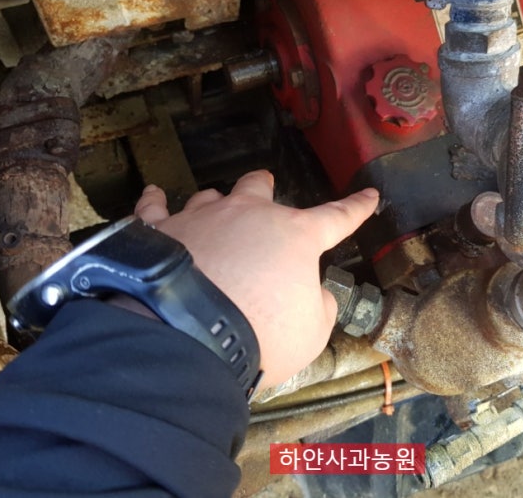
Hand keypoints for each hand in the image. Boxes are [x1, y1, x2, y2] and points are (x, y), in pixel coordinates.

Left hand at [134, 170, 378, 387]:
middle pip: (259, 187)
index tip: (369, 195)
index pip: (337, 218)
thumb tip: (315, 294)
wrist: (186, 338)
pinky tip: (153, 195)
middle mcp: (248, 215)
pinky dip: (155, 201)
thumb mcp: (312, 332)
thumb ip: (320, 306)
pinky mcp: (158, 231)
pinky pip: (154, 207)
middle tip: (266, 185)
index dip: (356, 208)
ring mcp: (201, 218)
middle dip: (265, 187)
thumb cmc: (261, 334)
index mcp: (294, 235)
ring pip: (211, 196)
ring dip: (217, 203)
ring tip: (214, 207)